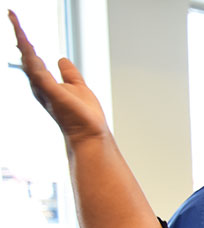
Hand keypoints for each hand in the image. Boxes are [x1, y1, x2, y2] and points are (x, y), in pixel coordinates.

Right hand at [9, 11, 110, 144]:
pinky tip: (25, 44)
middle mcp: (40, 86)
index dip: (25, 40)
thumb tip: (61, 59)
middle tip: (11, 14)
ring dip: (22, 39)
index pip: (32, 57)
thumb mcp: (78, 87)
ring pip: (29, 59)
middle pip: (26, 55)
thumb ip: (69, 73)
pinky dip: (31, 58)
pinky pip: (38, 71)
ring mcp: (44, 89)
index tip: (17, 22)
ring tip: (14, 20)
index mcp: (46, 83)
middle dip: (19, 34)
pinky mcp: (52, 93)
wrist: (90, 135)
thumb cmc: (84, 116)